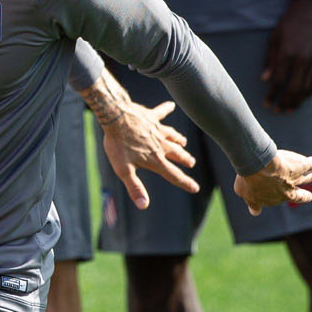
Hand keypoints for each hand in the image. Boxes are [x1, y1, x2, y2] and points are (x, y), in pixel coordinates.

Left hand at [90, 94, 196, 209]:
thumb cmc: (118, 144)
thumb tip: (143, 205)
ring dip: (179, 140)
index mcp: (155, 159)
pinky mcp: (150, 117)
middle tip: (191, 163)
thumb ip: (135, 187)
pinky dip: (166, 110)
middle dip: (185, 160)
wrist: (116, 117)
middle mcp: (161, 145)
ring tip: (183, 142)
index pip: (174, 175)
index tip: (195, 188)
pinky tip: (171, 105)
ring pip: (173, 136)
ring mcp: (157, 130)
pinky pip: (161, 113)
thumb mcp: (124, 170)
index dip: (185, 183)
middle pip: (177, 154)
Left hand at [234, 149, 311, 215]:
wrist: (258, 168)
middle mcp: (287, 191)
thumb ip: (249, 200)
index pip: (277, 199)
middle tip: (309, 197)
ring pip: (309, 177)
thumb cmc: (249, 179)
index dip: (276, 198)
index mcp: (274, 198)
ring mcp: (295, 178)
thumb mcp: (242, 191)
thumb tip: (254, 211)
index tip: (276, 198)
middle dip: (304, 195)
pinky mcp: (301, 166)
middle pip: (298, 195)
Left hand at [262, 0, 311, 113]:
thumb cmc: (287, 24)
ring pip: (307, 88)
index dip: (272, 95)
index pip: (279, 81)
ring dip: (298, 101)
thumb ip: (271, 60)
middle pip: (294, 88)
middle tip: (277, 111)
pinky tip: (302, 97)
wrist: (309, 11)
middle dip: (285, 102)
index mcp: (287, 53)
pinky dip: (310, 92)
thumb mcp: (274, 39)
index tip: (267, 103)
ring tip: (289, 109)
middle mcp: (302, 58)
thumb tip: (265, 80)